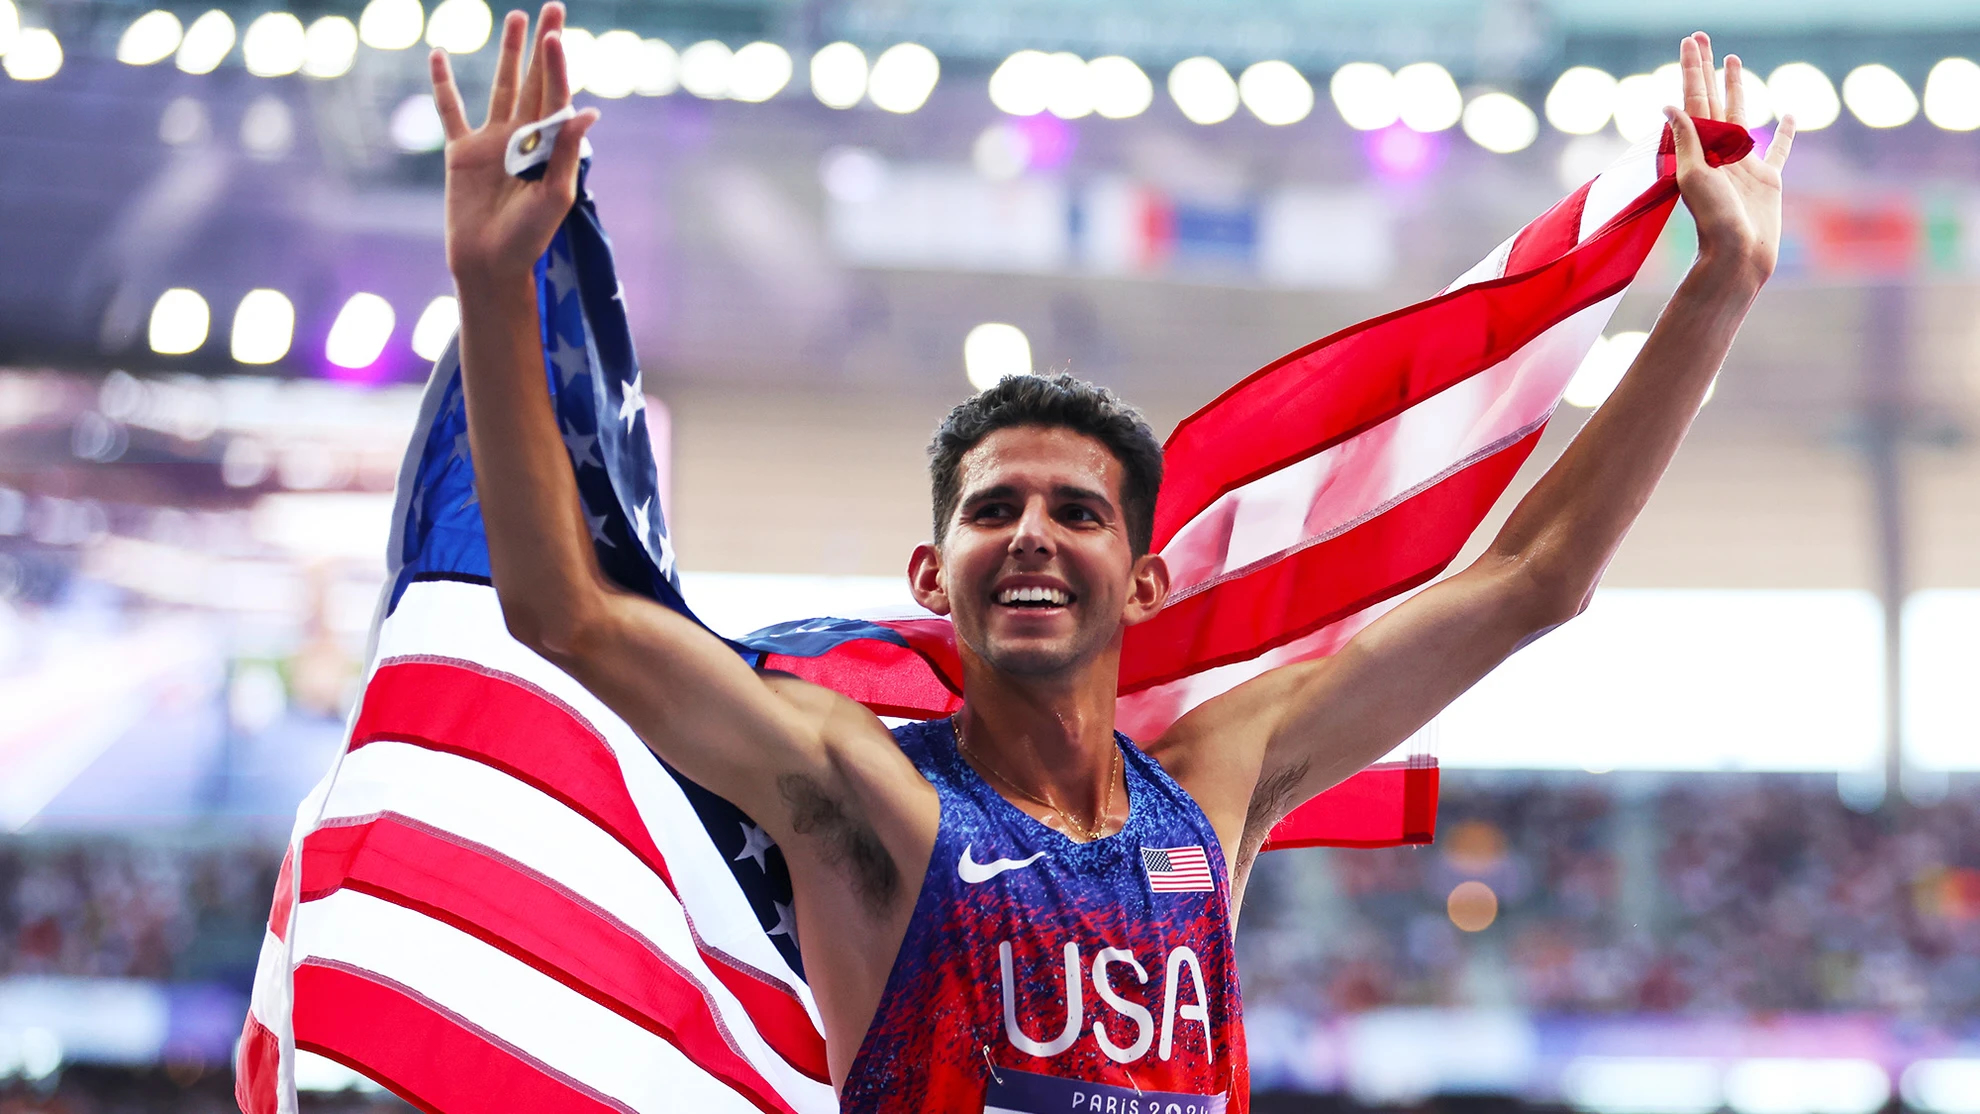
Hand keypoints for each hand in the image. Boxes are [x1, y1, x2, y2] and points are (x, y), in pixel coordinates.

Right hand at [431, 3, 598, 279]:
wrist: (489, 264)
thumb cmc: (528, 238)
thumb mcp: (555, 198)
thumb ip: (568, 154)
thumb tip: (588, 112)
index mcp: (549, 147)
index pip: (554, 97)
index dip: (556, 66)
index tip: (556, 36)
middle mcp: (522, 138)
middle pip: (534, 81)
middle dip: (542, 46)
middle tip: (552, 7)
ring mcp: (491, 141)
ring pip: (500, 86)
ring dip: (507, 53)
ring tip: (516, 18)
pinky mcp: (461, 152)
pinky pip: (450, 110)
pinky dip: (443, 83)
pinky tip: (440, 54)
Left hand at [1666, 32, 1793, 284]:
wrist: (1738, 256)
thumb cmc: (1714, 221)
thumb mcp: (1694, 177)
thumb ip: (1687, 140)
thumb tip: (1669, 104)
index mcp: (1701, 147)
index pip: (1695, 98)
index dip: (1693, 69)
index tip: (1690, 41)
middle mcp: (1720, 150)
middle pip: (1713, 98)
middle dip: (1707, 68)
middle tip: (1702, 37)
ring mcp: (1744, 163)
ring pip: (1741, 113)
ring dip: (1737, 87)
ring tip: (1733, 61)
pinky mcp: (1768, 179)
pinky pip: (1779, 149)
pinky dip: (1785, 132)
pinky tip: (1788, 114)